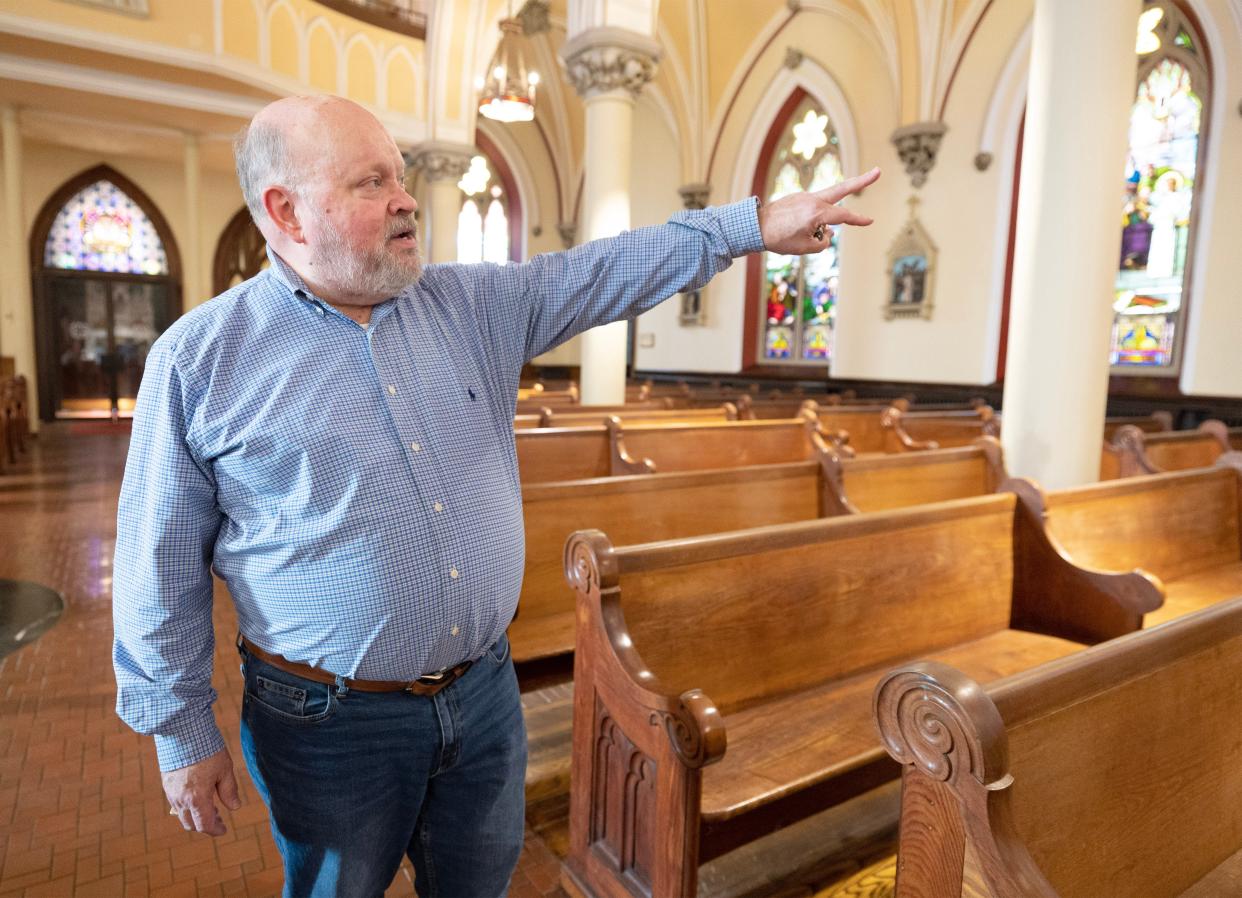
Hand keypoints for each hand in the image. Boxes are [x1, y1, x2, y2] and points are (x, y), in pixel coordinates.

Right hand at [162, 747, 241, 835]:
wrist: (183, 733)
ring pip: (182, 815)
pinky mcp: (166, 785)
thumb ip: (229, 791)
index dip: (215, 830)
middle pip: (190, 824)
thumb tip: (235, 807)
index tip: (224, 830)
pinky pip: (175, 804)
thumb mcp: (224, 770)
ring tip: (211, 807)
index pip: (205, 825)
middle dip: (205, 826)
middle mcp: (181, 800)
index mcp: (197, 798)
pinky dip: (187, 807)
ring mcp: (171, 793)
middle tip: (219, 818)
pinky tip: (198, 796)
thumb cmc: (207, 750)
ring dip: (195, 816)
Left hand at [758, 167, 880, 254]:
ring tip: (796, 234)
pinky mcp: (797, 197)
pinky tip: (791, 230)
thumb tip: (828, 234)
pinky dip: (811, 221)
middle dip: (862, 181)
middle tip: (878, 172)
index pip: (844, 216)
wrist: (754, 226)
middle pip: (843, 188)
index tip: (870, 220)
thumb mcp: (804, 248)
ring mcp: (804, 196)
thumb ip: (822, 243)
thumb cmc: (778, 239)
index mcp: (817, 212)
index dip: (858, 220)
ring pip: (824, 204)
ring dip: (823, 220)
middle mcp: (813, 200)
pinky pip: (811, 210)